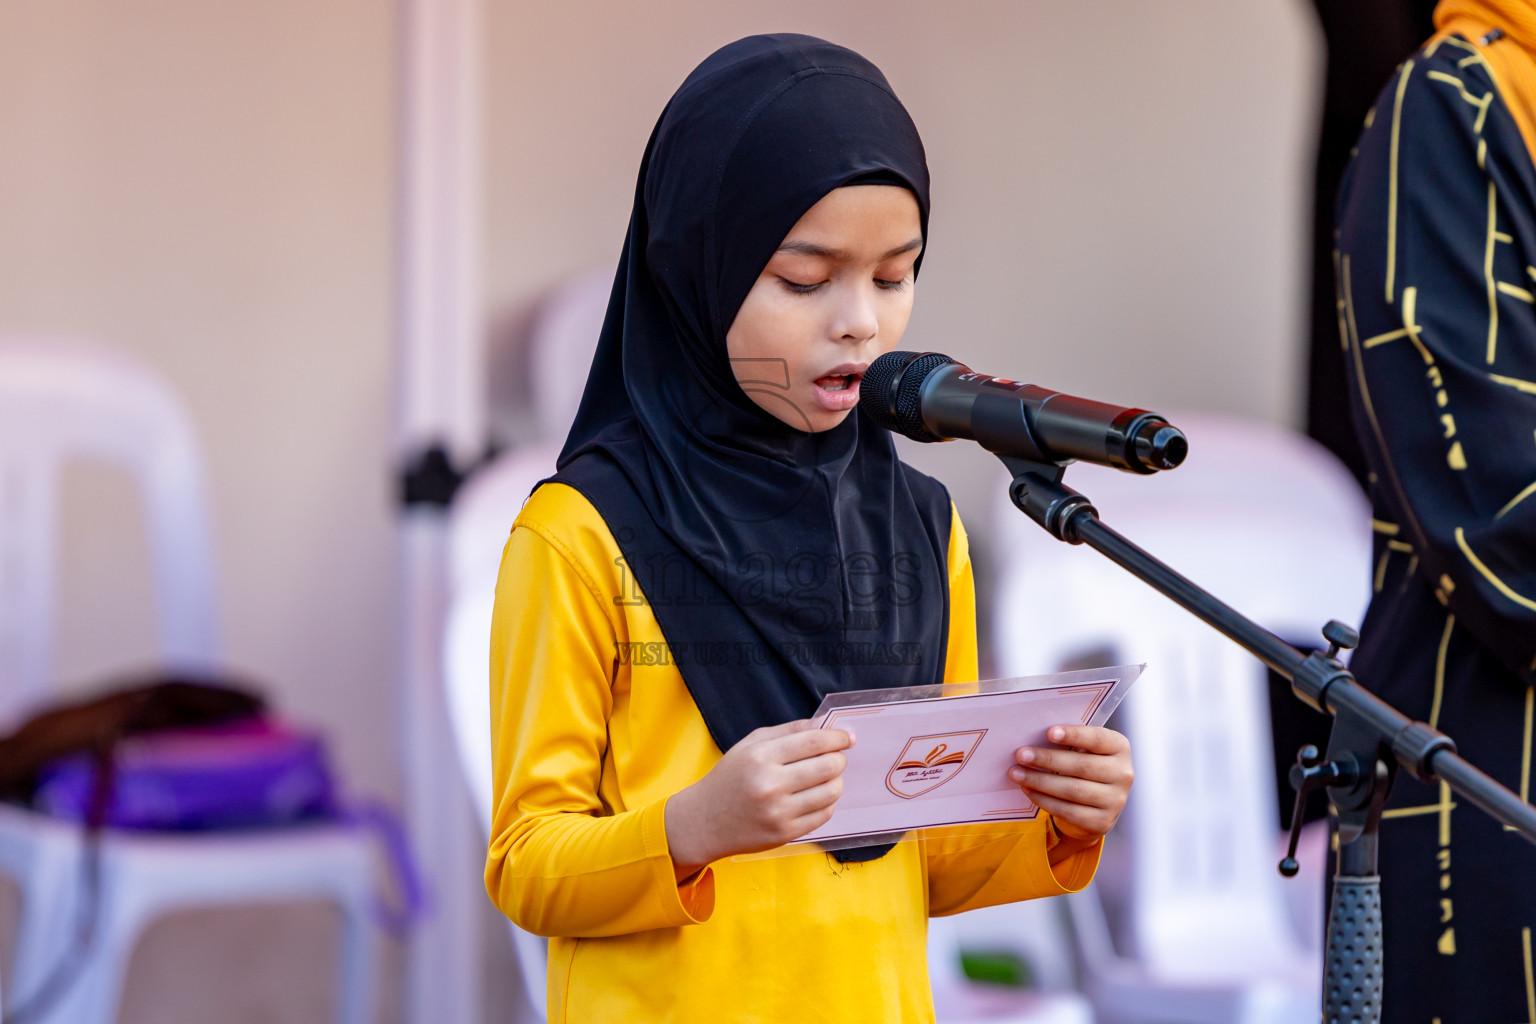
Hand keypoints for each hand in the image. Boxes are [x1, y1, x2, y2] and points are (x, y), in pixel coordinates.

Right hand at [665, 720, 853, 879]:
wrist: (704, 821)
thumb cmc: (729, 778)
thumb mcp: (750, 745)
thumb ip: (788, 731)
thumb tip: (825, 726)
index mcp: (761, 756)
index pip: (814, 742)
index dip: (837, 737)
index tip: (848, 737)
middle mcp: (770, 784)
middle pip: (828, 766)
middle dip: (839, 759)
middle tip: (836, 758)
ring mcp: (778, 812)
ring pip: (831, 792)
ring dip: (836, 782)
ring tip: (826, 778)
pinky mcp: (785, 833)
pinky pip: (824, 815)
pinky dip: (827, 803)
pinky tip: (816, 797)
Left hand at [1009, 725, 1131, 844]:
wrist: (1094, 807)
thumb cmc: (1082, 767)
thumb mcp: (1084, 750)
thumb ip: (1068, 742)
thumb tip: (1031, 736)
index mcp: (1120, 748)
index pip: (1098, 739)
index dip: (1074, 735)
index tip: (1049, 732)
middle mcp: (1123, 774)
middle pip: (1081, 766)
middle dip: (1047, 760)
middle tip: (1020, 754)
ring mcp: (1115, 801)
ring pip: (1072, 790)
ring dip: (1040, 780)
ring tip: (1016, 773)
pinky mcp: (1101, 822)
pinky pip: (1067, 810)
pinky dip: (1044, 799)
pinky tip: (1027, 789)